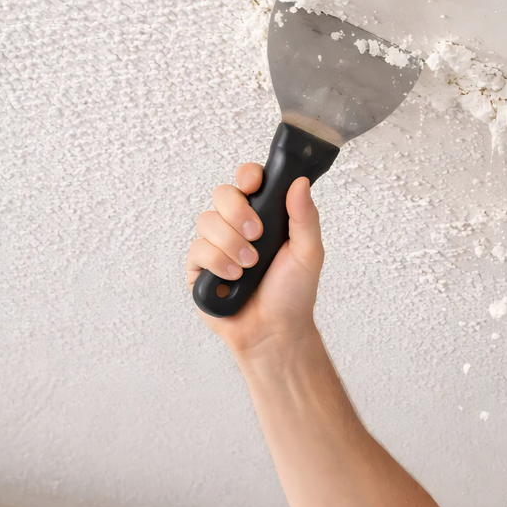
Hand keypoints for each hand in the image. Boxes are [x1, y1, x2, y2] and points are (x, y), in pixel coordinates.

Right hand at [186, 163, 324, 354]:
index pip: (248, 181)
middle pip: (222, 193)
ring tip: (250, 266)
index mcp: (264, 217)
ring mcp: (216, 245)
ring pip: (207, 220)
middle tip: (257, 234)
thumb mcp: (309, 252)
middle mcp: (237, 227)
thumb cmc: (293, 294)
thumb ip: (305, 216)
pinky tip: (234, 278)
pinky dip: (218, 263)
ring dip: (231, 243)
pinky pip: (197, 249)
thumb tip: (300, 182)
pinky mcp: (199, 267)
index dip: (247, 176)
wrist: (275, 330)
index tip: (254, 186)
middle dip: (238, 212)